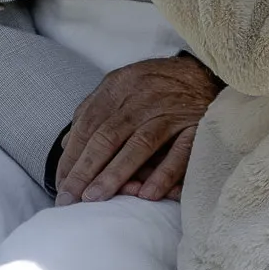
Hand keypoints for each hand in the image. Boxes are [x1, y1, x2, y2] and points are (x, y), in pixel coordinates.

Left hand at [54, 52, 219, 205]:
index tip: (61, 184)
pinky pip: (180, 151)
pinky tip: (148, 195)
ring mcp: (171, 110)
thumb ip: (93, 111)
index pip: (89, 124)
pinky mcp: (197, 124)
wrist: (207, 71)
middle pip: (108, 135)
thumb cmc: (157, 85)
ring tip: (95, 198)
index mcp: (120, 85)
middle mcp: (143, 96)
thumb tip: (65, 145)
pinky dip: (165, 173)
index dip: (72, 156)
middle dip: (85, 169)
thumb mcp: (122, 86)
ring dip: (115, 173)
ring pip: (139, 143)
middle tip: (70, 198)